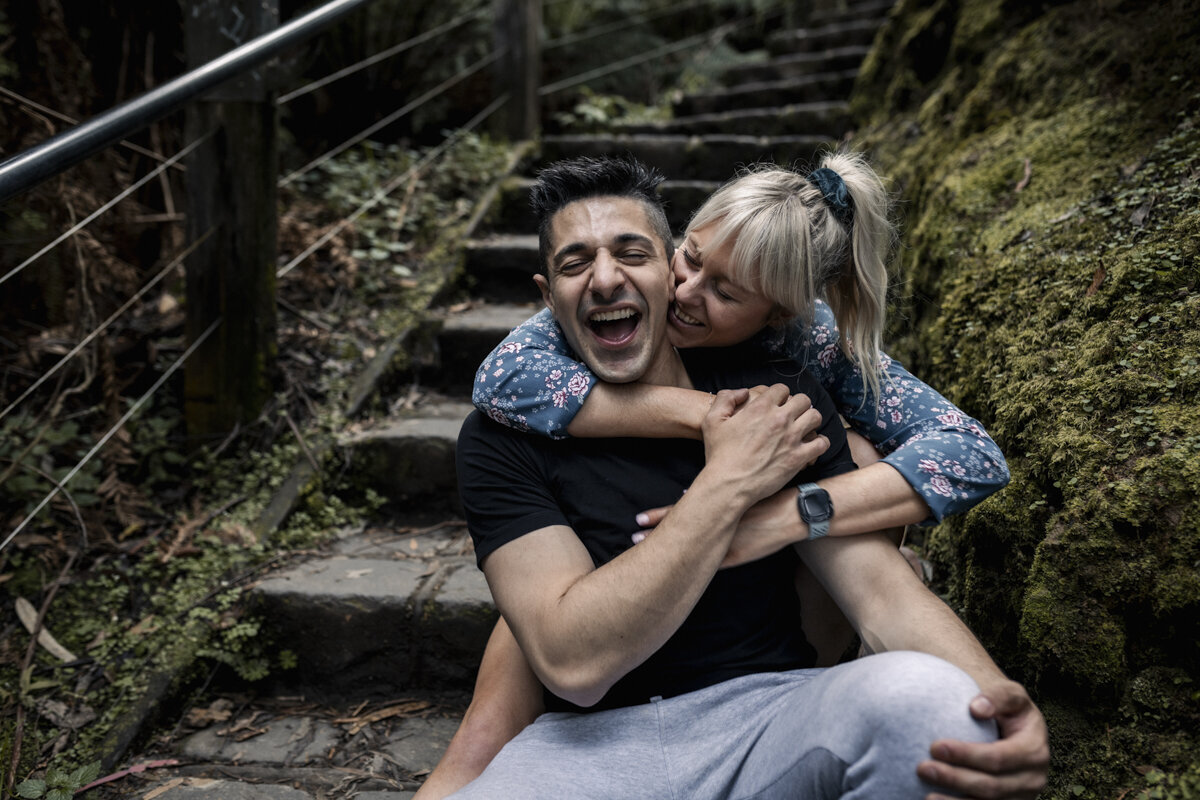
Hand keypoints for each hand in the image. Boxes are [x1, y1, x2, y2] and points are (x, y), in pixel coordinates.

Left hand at [632, 490, 799, 567]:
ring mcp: (726, 543)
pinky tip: (681, 572)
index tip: (638, 518)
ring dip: (671, 553)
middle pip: (680, 531)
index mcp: (716, 507)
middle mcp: (717, 525)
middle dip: (656, 534)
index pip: (679, 512)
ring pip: (693, 551)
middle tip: (633, 536)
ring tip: (647, 555)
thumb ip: (716, 491)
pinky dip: (697, 566)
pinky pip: (713, 565)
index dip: (658, 516)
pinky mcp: (737, 557)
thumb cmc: (768, 496)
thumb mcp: (740, 488)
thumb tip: (687, 493)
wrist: (794, 513)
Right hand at [700, 385, 826, 504]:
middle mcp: (779, 419)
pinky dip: (820, 442)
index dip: (780, 395)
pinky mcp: (799, 457)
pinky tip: (812, 445)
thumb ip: (725, 399)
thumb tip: (744, 392)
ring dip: (811, 420)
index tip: (779, 403)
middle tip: (794, 414)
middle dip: (799, 405)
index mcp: (760, 407)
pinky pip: (821, 443)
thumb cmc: (719, 454)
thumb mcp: (712, 421)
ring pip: (815, 417)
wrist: (729, 485)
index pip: (782, 389)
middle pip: (803, 400)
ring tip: (805, 427)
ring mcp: (792, 438)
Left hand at [917, 681, 1048, 798]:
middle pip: (991, 787)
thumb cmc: (1008, 708)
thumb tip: (977, 707)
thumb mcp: (1010, 694)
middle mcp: (1033, 779)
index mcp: (1034, 750)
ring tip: (926, 796)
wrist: (1015, 729)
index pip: (998, 757)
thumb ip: (997, 696)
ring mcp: (1022, 797)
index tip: (935, 746)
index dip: (966, 755)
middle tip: (923, 768)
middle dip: (955, 779)